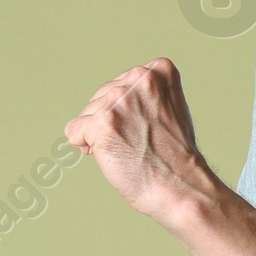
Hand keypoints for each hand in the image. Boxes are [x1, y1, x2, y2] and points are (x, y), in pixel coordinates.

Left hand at [64, 58, 214, 224]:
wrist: (180, 186)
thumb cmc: (176, 155)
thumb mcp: (172, 107)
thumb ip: (148, 93)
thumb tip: (117, 93)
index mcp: (158, 70)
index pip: (121, 83)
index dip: (127, 110)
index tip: (147, 126)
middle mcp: (138, 78)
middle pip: (101, 97)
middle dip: (111, 121)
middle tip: (139, 141)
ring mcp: (119, 100)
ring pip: (86, 114)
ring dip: (100, 135)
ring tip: (129, 149)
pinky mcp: (102, 122)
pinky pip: (74, 132)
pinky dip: (86, 147)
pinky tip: (111, 154)